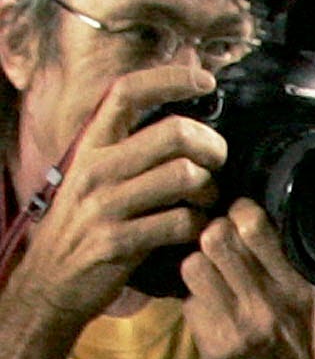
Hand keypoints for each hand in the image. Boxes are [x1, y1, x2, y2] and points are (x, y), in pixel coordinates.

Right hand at [2, 66, 225, 329]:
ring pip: (184, 177)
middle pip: (173, 133)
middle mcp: (96, 167)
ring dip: (210, 190)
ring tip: (208, 201)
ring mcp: (106, 204)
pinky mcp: (118, 241)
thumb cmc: (84, 225)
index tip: (205, 80)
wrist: (52, 280)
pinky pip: (181, 222)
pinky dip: (200, 226)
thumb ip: (129, 150)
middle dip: (211, 145)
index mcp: (90, 145)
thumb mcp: (94, 176)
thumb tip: (182, 126)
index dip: (169, 78)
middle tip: (219, 161)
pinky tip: (196, 230)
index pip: (127, 91)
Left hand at [183, 200, 314, 358]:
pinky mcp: (216, 347)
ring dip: (202, 264)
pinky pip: (190, 302)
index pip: (252, 225)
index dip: (241, 211)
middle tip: (223, 241)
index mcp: (301, 288)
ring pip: (193, 266)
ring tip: (216, 273)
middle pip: (214, 238)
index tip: (244, 216)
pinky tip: (217, 307)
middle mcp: (268, 305)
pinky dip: (200, 300)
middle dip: (216, 233)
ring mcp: (238, 328)